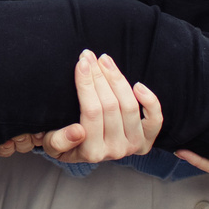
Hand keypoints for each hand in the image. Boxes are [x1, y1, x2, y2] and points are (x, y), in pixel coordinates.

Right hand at [0, 51, 162, 164]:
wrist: (83, 151)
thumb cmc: (65, 142)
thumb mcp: (53, 144)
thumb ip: (60, 141)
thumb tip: (78, 131)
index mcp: (91, 152)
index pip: (91, 112)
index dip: (86, 84)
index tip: (81, 63)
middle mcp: (115, 151)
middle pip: (110, 105)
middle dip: (99, 76)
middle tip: (89, 55)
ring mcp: (132, 145)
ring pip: (129, 106)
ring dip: (117, 79)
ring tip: (104, 60)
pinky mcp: (146, 141)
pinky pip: (154, 120)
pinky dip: (150, 102)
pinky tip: (138, 85)